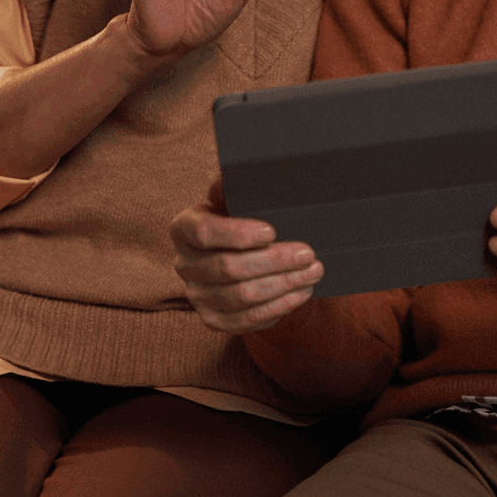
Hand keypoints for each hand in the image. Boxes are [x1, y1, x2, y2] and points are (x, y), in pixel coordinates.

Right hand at [171, 182, 323, 331]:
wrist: (243, 256)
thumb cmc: (244, 219)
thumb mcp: (238, 199)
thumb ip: (238, 188)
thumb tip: (252, 174)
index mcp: (183, 228)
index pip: (204, 232)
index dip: (238, 234)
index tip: (272, 231)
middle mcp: (184, 264)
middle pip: (228, 268)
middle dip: (274, 261)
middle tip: (308, 253)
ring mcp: (197, 296)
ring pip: (241, 297)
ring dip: (283, 285)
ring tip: (313, 271)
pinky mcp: (214, 320)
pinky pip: (246, 321)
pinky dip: (278, 307)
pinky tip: (300, 292)